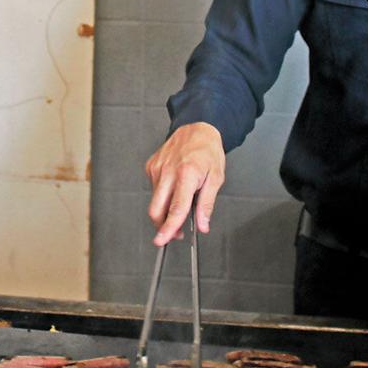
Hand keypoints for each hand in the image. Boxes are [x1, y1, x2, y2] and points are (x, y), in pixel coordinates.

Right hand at [145, 123, 225, 246]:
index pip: (176, 208)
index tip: (162, 239)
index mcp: (186, 174)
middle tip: (174, 233)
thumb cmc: (208, 151)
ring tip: (181, 200)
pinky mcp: (151, 166)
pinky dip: (163, 194)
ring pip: (155, 200)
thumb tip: (202, 224)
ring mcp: (157, 168)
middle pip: (156, 209)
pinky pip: (154, 188)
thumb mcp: (216, 178)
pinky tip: (174, 186)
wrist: (197, 128)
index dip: (169, 228)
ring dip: (165, 209)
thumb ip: (207, 204)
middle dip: (162, 226)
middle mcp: (168, 171)